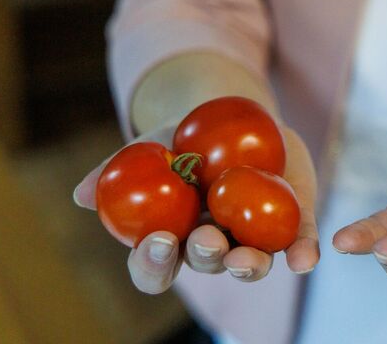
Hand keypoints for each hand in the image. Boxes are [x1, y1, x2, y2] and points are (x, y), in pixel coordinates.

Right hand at [74, 123, 318, 293]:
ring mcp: (252, 238)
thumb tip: (79, 194)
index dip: (154, 264)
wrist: (233, 118)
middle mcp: (213, 246)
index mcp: (174, 237)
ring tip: (247, 258)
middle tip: (207, 239)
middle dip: (206, 257)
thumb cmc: (181, 141)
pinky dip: (303, 253)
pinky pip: (297, 243)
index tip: (158, 241)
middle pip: (205, 264)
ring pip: (250, 262)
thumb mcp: (147, 148)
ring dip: (249, 266)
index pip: (156, 267)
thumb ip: (115, 169)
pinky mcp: (291, 224)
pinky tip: (306, 259)